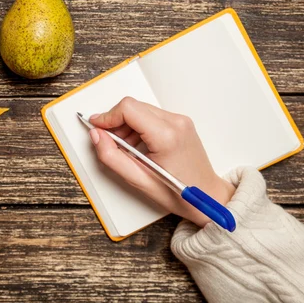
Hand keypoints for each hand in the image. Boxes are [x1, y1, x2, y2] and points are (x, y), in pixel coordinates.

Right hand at [88, 97, 234, 227]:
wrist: (207, 196)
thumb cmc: (177, 193)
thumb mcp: (138, 180)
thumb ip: (111, 156)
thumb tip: (96, 135)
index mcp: (166, 136)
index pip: (128, 109)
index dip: (107, 116)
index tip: (96, 127)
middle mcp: (176, 122)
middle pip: (133, 106)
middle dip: (116, 121)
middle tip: (108, 141)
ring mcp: (181, 120)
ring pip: (141, 109)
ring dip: (126, 125)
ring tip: (125, 148)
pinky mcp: (181, 123)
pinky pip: (152, 116)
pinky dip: (138, 126)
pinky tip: (137, 145)